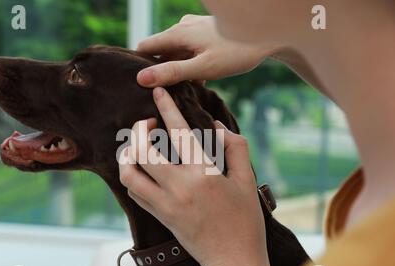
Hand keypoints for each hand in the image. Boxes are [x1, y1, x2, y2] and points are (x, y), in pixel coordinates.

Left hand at [119, 87, 269, 265]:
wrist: (233, 261)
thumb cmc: (245, 221)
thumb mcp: (246, 181)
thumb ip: (235, 148)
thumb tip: (217, 126)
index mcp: (203, 175)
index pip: (178, 133)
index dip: (167, 108)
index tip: (158, 92)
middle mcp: (179, 188)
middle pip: (142, 151)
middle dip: (138, 130)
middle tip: (147, 123)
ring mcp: (165, 204)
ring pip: (129, 174)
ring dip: (127, 155)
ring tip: (136, 146)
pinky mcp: (160, 217)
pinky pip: (135, 193)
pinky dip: (132, 176)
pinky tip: (141, 168)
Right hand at [136, 15, 275, 86]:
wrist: (268, 34)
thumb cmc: (237, 51)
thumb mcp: (203, 67)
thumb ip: (172, 72)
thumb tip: (141, 79)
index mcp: (177, 34)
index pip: (144, 47)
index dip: (138, 65)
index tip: (138, 85)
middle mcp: (182, 28)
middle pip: (160, 51)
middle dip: (159, 70)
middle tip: (162, 95)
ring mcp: (194, 30)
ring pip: (176, 52)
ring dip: (176, 69)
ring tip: (181, 91)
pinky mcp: (205, 35)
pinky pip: (189, 51)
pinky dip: (189, 65)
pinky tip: (199, 81)